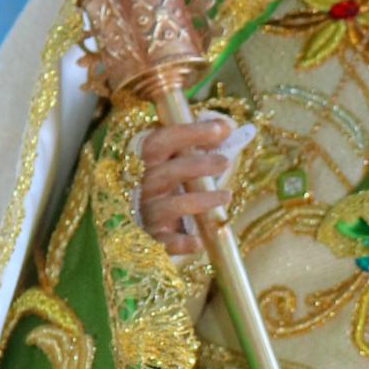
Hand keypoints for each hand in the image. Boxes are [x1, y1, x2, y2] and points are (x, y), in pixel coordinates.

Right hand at [137, 116, 245, 259]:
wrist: (145, 230)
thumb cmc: (168, 188)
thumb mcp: (177, 163)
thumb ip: (198, 144)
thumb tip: (228, 126)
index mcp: (144, 162)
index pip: (159, 141)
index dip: (189, 133)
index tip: (221, 129)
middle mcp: (140, 186)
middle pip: (164, 173)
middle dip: (196, 165)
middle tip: (225, 161)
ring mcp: (144, 214)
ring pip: (170, 206)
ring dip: (201, 200)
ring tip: (227, 195)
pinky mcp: (150, 241)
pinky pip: (166, 243)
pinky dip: (183, 242)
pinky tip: (199, 241)